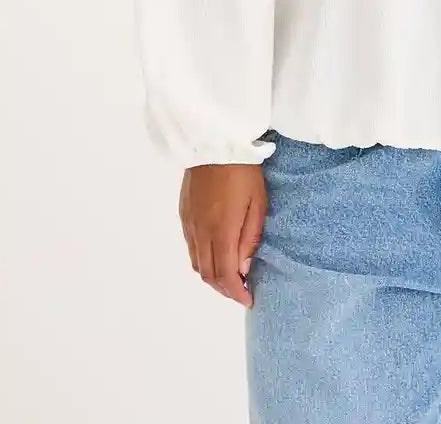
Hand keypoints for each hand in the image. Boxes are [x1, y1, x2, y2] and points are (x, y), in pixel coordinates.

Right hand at [178, 163, 267, 307]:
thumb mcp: (257, 202)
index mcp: (220, 230)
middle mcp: (200, 232)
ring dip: (212, 277)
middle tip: (241, 291)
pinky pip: (190, 248)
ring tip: (230, 278)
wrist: (214, 142)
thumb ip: (250, 237)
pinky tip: (214, 256)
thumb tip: (243, 268)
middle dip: (225, 289)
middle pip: (208, 274)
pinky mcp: (183, 214)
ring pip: (196, 263)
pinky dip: (202, 260)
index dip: (236, 292)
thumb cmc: (243, 170)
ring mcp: (189, 224)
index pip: (225, 274)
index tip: (248, 299)